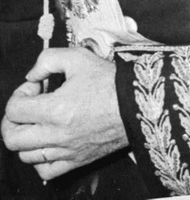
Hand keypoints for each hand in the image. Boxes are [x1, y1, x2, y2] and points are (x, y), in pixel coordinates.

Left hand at [1, 47, 127, 180]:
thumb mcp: (79, 58)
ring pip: (25, 155)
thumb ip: (48, 60)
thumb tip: (33, 74)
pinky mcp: (76, 160)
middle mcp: (57, 134)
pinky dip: (39, 159)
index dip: (20, 93)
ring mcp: (65, 150)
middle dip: (12, 119)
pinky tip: (47, 143)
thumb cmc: (111, 82)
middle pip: (12, 137)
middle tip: (26, 106)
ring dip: (25, 137)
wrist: (138, 102)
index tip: (36, 87)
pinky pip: (45, 170)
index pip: (14, 110)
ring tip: (38, 122)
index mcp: (55, 109)